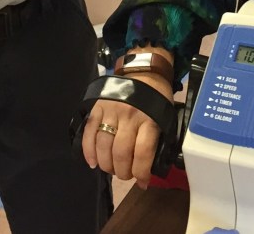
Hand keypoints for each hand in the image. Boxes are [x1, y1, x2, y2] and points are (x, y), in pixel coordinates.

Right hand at [81, 72, 172, 188]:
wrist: (144, 70)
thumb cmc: (157, 96)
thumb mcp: (164, 115)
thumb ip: (158, 139)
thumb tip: (149, 169)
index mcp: (150, 118)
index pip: (143, 153)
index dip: (141, 173)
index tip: (142, 182)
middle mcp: (130, 115)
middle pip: (121, 153)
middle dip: (122, 172)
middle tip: (124, 175)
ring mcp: (112, 110)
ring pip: (103, 146)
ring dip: (106, 165)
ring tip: (111, 169)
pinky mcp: (98, 106)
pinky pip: (89, 132)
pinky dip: (88, 151)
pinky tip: (93, 162)